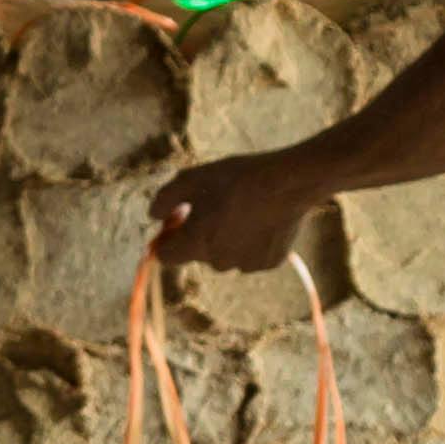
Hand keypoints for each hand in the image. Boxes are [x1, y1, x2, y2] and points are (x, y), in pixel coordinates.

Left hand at [149, 151, 320, 285]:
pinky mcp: (269, 263)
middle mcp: (219, 262)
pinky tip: (261, 219)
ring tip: (242, 209)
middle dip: (199, 234)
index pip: (166, 257)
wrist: (291, 182)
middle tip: (214, 206)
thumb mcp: (192, 178)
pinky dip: (251, 241)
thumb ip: (164, 199)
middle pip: (198, 253)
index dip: (166, 239)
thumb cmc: (238, 178)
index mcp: (196, 244)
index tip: (175, 222)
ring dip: (226, 238)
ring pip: (226, 255)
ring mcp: (246, 265)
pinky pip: (250, 255)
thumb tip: (153, 216)